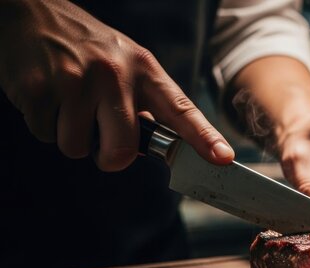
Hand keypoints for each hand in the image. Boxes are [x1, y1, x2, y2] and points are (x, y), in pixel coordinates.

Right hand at [0, 0, 233, 169]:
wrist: (33, 14)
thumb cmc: (88, 49)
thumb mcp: (127, 65)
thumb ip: (145, 103)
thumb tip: (156, 147)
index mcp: (144, 70)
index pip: (181, 109)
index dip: (204, 137)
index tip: (222, 158)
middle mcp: (114, 73)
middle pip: (122, 149)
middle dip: (110, 157)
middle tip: (101, 140)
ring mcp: (75, 79)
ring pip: (78, 147)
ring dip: (72, 137)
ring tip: (69, 104)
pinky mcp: (38, 88)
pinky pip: (46, 135)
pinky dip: (45, 124)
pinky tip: (47, 96)